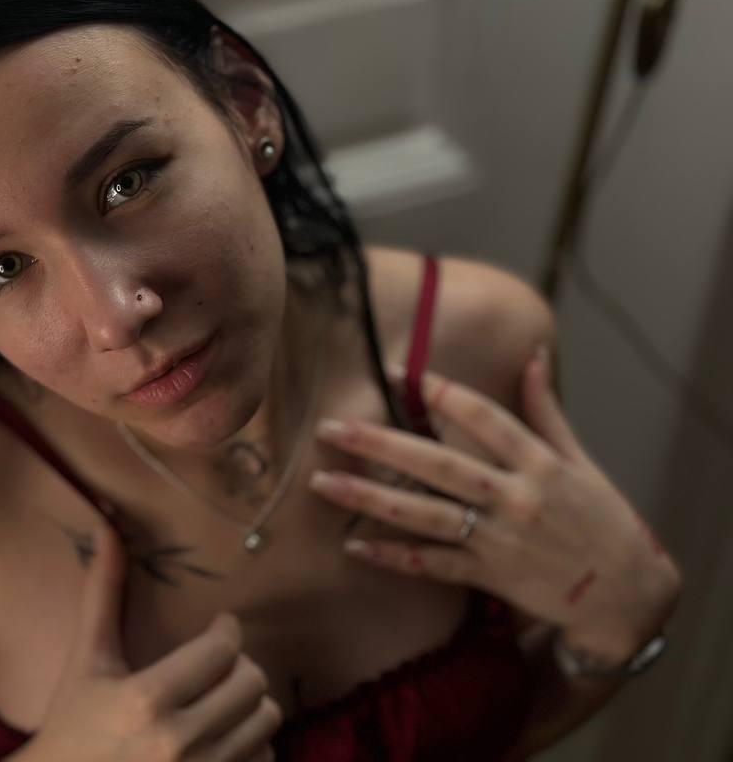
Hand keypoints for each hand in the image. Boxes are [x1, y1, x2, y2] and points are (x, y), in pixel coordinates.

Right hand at [24, 524, 280, 761]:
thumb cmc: (72, 722)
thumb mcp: (86, 660)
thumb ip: (101, 593)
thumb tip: (106, 526)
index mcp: (145, 700)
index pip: (222, 650)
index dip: (228, 631)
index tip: (220, 626)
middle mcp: (178, 742)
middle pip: (252, 685)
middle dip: (240, 666)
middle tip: (221, 663)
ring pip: (265, 724)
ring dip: (249, 705)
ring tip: (224, 697)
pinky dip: (252, 746)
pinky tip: (224, 737)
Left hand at [307, 346, 681, 665]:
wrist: (627, 594)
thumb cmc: (602, 518)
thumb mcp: (580, 460)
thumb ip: (545, 410)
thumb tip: (531, 355)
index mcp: (540, 463)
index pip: (483, 418)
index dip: (441, 393)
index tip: (397, 370)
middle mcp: (516, 497)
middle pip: (438, 464)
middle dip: (379, 444)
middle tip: (330, 427)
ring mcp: (500, 539)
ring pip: (424, 515)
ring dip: (369, 499)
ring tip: (321, 483)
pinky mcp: (490, 576)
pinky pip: (433, 564)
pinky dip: (393, 557)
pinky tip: (352, 545)